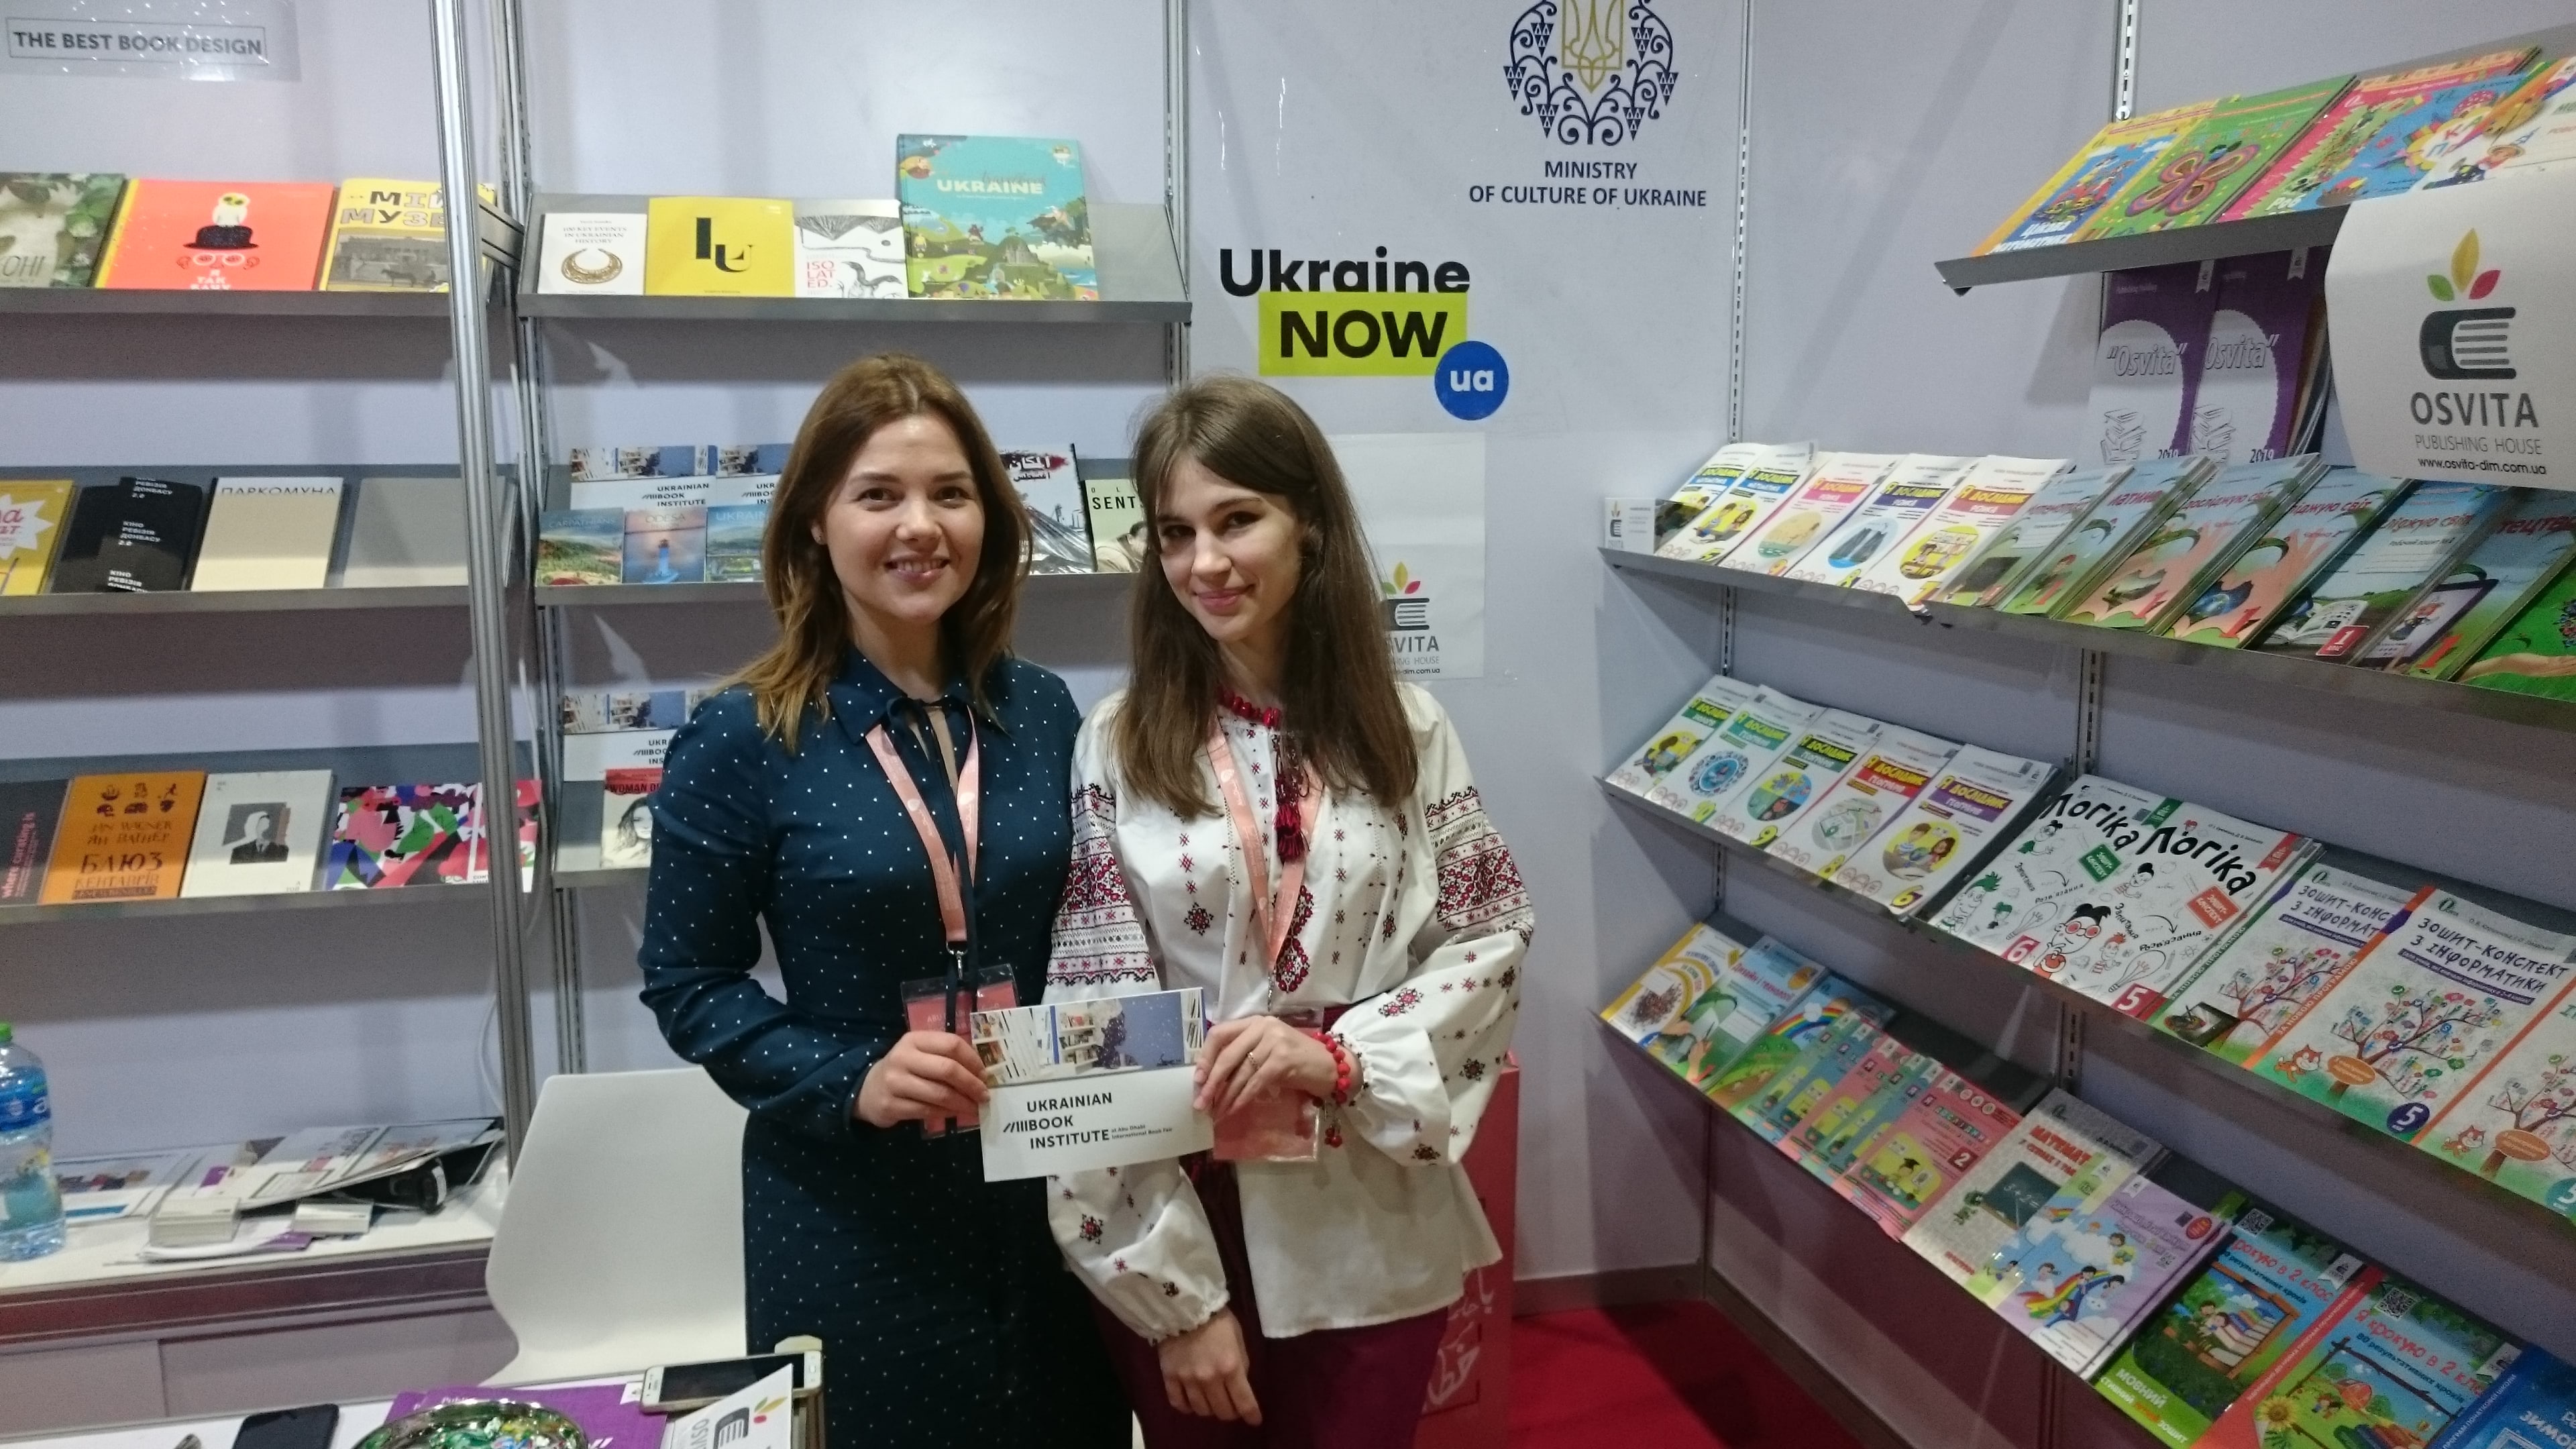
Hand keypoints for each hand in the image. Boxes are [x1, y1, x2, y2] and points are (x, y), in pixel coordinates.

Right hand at [856, 1031, 988, 1128]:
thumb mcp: (921, 1054)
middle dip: (971, 1084)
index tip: (985, 1074)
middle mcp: (903, 1057)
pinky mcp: (891, 1105)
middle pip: (947, 1069)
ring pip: (939, 1094)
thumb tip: (982, 1074)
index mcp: (914, 1039)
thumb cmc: (905, 1069)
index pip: (951, 1044)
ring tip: (975, 1107)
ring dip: (962, 1103)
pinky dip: (947, 1113)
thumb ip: (946, 1057)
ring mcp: (895, 1082)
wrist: (869, 1089)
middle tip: (985, 1095)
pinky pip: (927, 1110)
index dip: (973, 1060)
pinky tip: (955, 1112)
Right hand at [1158, 1308, 1260, 1423]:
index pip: (1244, 1402)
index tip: (1255, 1420)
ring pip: (1202, 1410)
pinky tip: (1192, 1403)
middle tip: (1232, 1406)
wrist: (1184, 1306)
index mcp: (1230, 1367)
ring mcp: (1188, 1380)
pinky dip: (1187, 1407)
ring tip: (1211, 1402)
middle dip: (1231, 1412)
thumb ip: (1241, 1363)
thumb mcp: (1238, 1338)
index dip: (1252, 1415)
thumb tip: (1240, 1384)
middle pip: (1222, 1411)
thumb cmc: (1217, 1320)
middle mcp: (1210, 1378)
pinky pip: (1178, 1403)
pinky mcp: (1170, 1377)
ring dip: (1210, 1409)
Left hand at [1194, 1016, 1336, 1118]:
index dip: (1205, 1056)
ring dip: (1225, 1096)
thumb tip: (1211, 1079)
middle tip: (1200, 1103)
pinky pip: (1255, 1083)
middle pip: (1227, 1055)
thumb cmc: (1296, 1060)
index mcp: (1255, 1022)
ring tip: (1215, 1113)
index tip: (1197, 1079)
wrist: (1331, 1066)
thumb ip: (1244, 1054)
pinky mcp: (1283, 1060)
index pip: (1220, 1032)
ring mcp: (1274, 1042)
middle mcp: (1263, 1027)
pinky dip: (1242, 1099)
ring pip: (1240, 1072)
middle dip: (1211, 1082)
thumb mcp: (1267, 1049)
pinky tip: (1234, 1110)